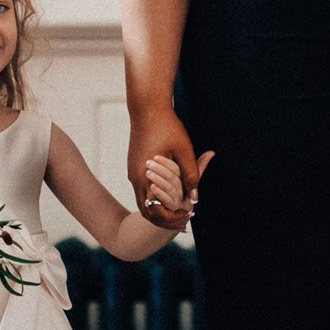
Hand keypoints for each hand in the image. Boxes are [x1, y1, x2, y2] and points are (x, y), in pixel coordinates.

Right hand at [128, 107, 204, 226]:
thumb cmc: (168, 127)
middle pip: (147, 211)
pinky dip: (155, 198)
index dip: (172, 219)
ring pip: (143, 202)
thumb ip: (192, 175)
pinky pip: (142, 190)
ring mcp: (133, 173)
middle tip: (184, 222)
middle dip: (165, 220)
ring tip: (180, 211)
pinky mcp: (133, 167)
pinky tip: (170, 195)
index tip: (188, 218)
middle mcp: (136, 178)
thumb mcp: (185, 151)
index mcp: (147, 177)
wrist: (147, 107)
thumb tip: (196, 198)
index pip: (156, 211)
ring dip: (160, 209)